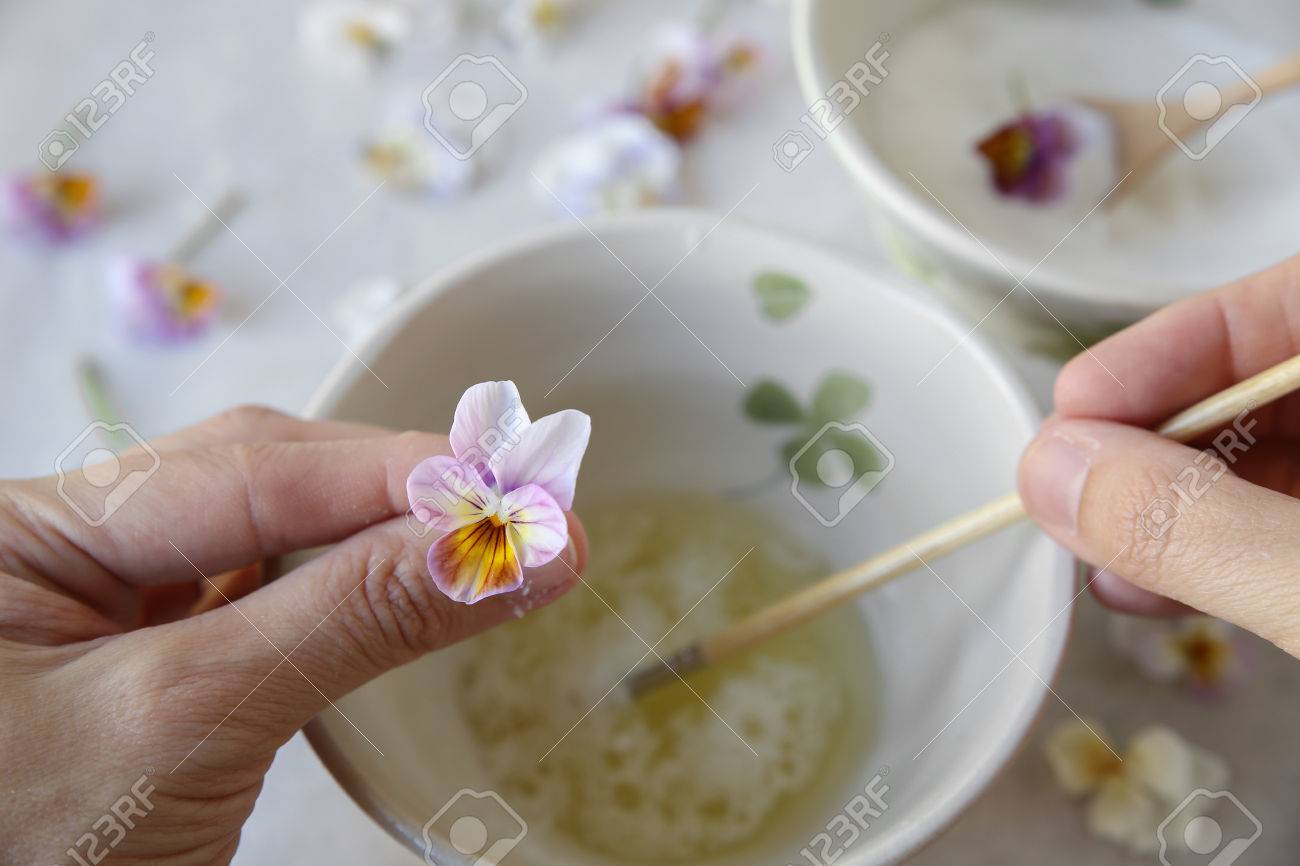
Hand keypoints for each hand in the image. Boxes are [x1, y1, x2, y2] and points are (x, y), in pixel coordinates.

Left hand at [0, 407, 585, 864]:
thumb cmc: (27, 856)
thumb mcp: (189, 723)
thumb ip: (349, 619)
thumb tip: (508, 550)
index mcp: (31, 529)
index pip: (242, 468)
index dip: (392, 472)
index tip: (516, 491)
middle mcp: (70, 545)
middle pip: (262, 482)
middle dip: (396, 495)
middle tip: (523, 515)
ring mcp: (113, 603)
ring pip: (275, 537)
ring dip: (383, 539)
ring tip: (487, 543)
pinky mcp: (165, 662)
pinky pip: (271, 602)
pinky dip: (351, 593)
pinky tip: (414, 583)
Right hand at [1019, 255, 1299, 657]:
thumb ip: (1198, 524)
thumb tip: (1050, 470)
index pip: (1284, 306)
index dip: (1170, 346)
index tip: (1073, 407)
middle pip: (1262, 386)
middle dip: (1153, 439)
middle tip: (1065, 485)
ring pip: (1265, 466)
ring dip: (1164, 509)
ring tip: (1091, 551)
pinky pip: (1276, 535)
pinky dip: (1208, 559)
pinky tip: (1146, 585)